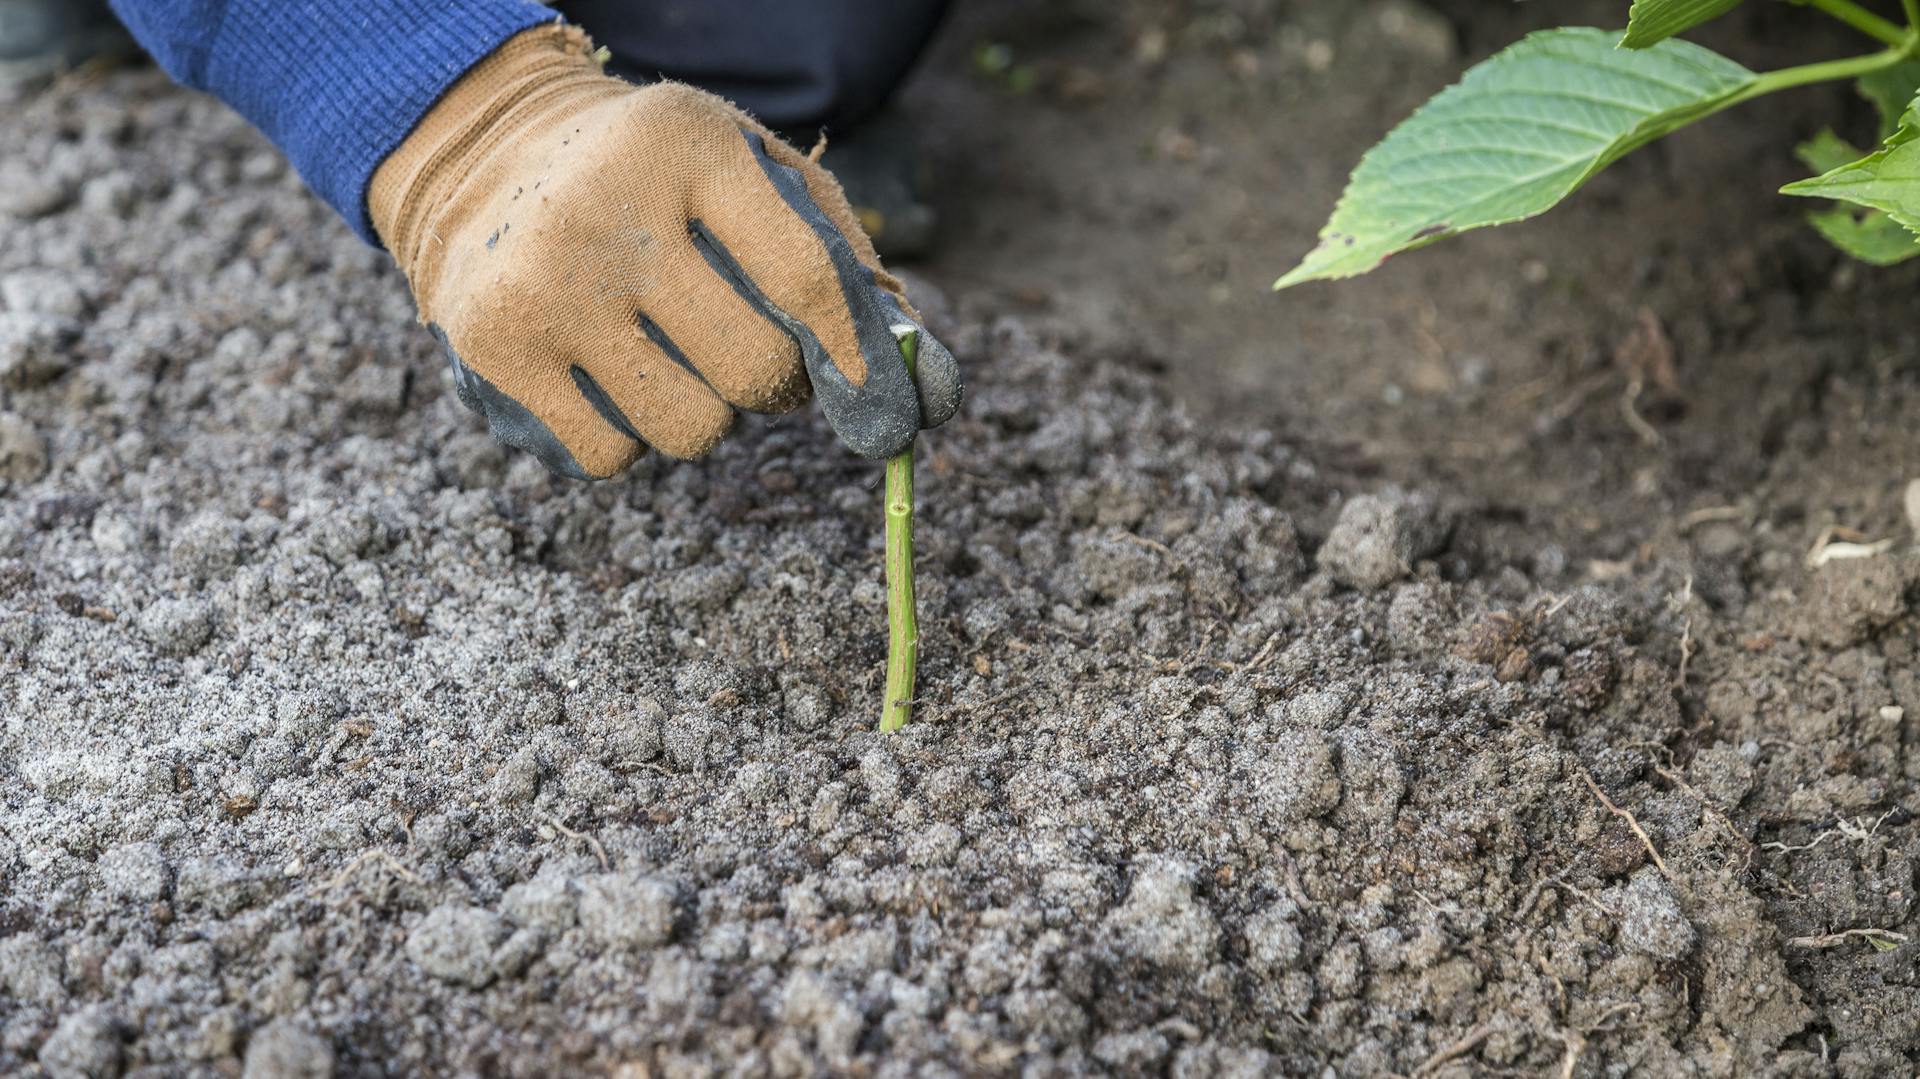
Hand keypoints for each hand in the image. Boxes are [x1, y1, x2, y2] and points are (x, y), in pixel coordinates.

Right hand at [369, 24, 960, 478]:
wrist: (481, 156)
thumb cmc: (658, 178)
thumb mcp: (745, 167)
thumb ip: (838, 251)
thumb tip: (918, 378)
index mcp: (687, 146)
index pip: (804, 277)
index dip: (853, 353)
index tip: (870, 393)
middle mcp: (608, 210)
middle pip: (754, 371)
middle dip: (776, 387)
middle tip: (757, 365)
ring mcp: (545, 283)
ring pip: (691, 431)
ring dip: (704, 417)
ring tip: (674, 360)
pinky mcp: (496, 346)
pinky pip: (614, 457)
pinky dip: (630, 439)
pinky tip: (610, 378)